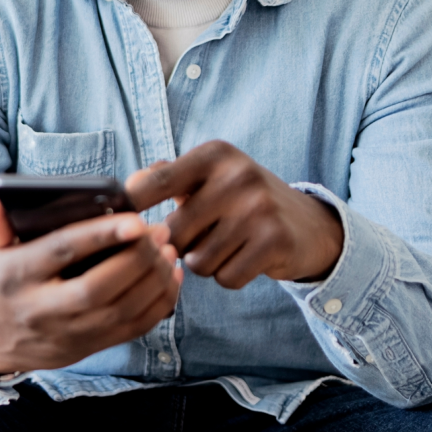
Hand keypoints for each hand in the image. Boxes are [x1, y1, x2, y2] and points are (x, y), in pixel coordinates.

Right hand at [0, 195, 182, 375]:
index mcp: (14, 276)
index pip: (61, 252)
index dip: (100, 236)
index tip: (135, 219)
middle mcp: (40, 309)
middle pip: (97, 288)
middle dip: (136, 259)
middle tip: (159, 230)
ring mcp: (67, 334)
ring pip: (120, 311)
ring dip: (153, 280)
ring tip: (168, 249)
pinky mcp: (87, 347)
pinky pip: (132, 329)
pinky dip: (158, 305)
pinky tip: (169, 276)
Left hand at [126, 140, 343, 289]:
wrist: (307, 224)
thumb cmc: (242, 200)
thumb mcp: (209, 176)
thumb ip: (166, 177)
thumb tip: (127, 187)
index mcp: (214, 154)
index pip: (155, 183)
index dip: (132, 206)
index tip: (124, 222)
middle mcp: (237, 175)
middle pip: (175, 233)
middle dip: (182, 245)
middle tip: (202, 236)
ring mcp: (258, 207)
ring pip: (198, 261)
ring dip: (206, 263)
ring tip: (227, 245)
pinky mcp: (274, 240)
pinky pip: (226, 277)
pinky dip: (230, 275)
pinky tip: (245, 258)